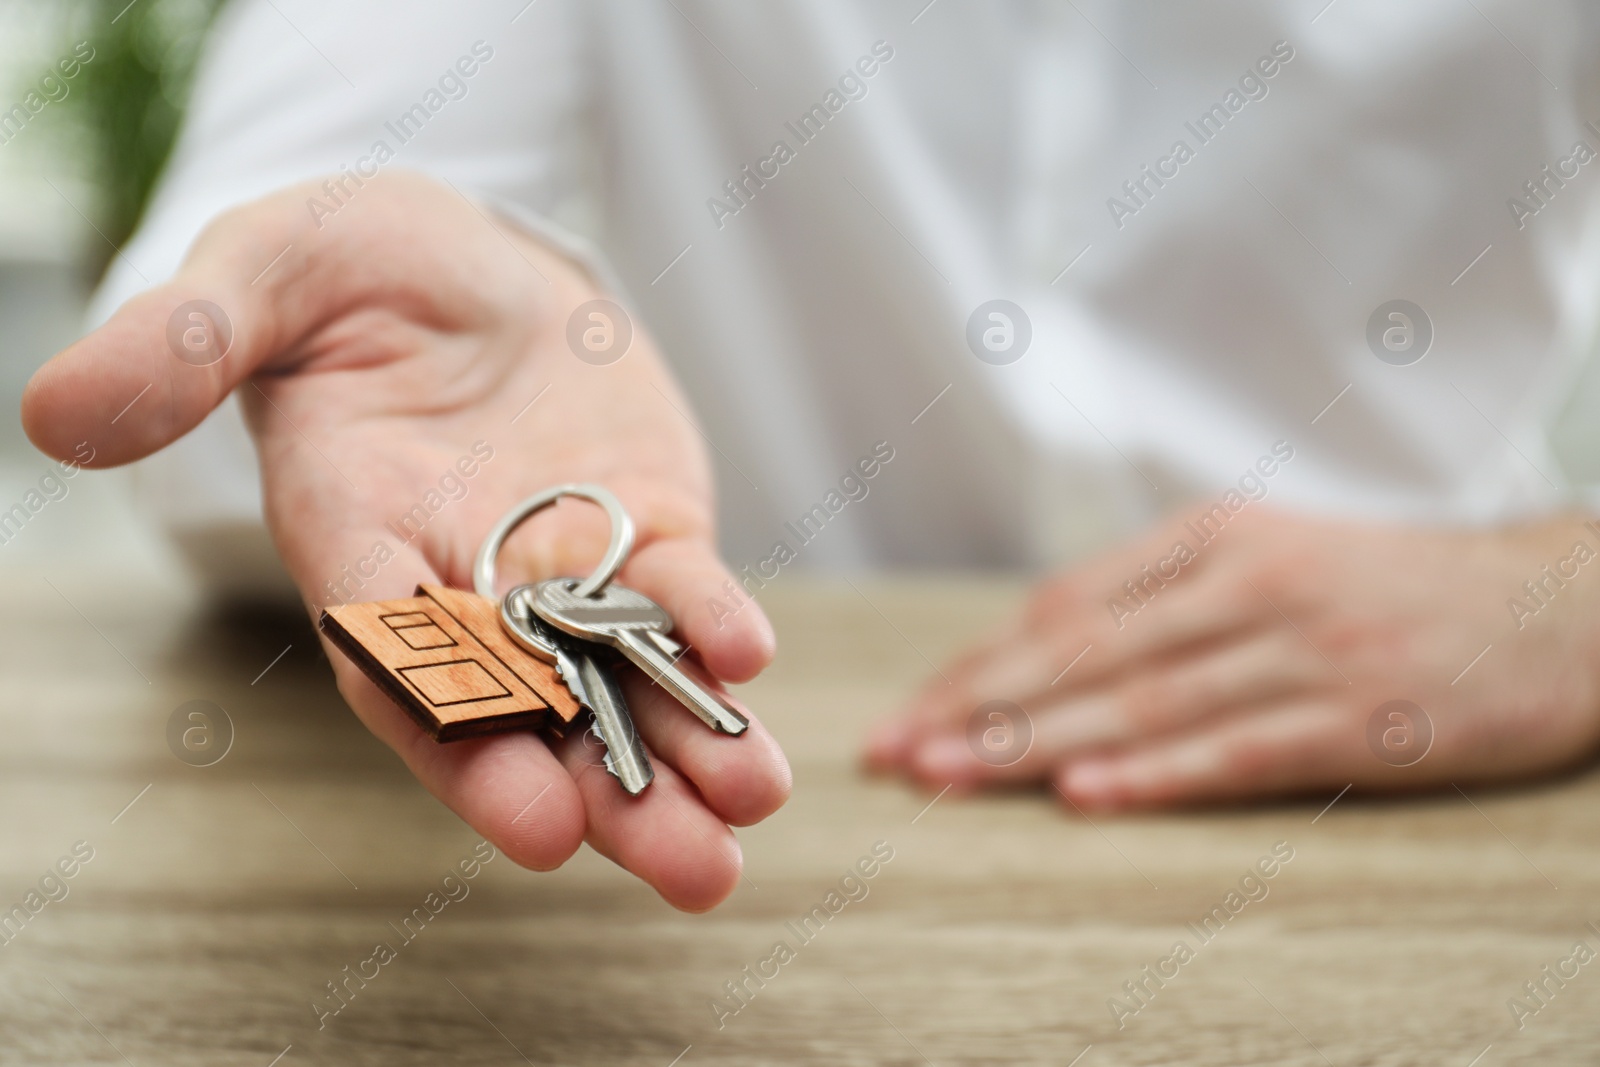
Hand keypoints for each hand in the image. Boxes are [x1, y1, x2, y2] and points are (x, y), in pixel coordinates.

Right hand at [23, 171, 789, 909]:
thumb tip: (57, 415)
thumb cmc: (339, 266)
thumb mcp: (256, 277)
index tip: (529, 818)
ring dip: (688, 748)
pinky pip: (681, 587)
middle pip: (530, 711)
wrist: (455, 259)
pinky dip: (717, 625)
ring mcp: (561, 563)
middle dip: (605, 790)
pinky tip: (753, 662)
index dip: (462, 738)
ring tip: (750, 806)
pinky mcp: (642, 521)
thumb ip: (180, 345)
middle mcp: (460, 580)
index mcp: (354, 541)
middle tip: (687, 868)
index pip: (401, 658)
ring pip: (623, 676)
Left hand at [865, 508, 1599, 808]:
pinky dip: (1157, 773)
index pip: (1063, 606)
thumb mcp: (1269, 557)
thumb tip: (1039, 650)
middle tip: (897, 754)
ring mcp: (1303, 649)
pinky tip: (1087, 794)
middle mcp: (1246, 584)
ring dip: (1036, 743)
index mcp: (1212, 539)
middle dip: (977, 707)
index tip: (910, 713)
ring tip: (952, 778)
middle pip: (1084, 651)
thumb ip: (1163, 597)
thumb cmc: (1385, 587)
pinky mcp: (1361, 715)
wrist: (1552, 607)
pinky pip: (1238, 748)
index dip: (978, 663)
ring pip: (1142, 700)